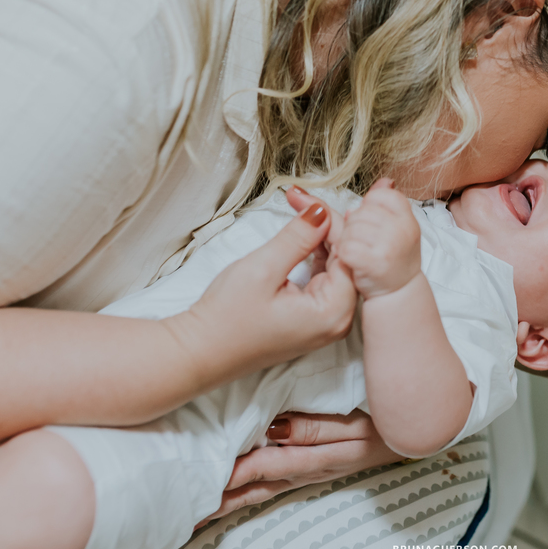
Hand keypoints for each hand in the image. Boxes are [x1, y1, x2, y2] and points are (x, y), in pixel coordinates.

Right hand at [162, 197, 356, 390]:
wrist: (200, 352)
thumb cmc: (227, 317)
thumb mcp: (263, 269)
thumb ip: (298, 238)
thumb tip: (322, 212)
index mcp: (333, 312)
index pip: (347, 253)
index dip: (329, 219)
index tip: (304, 196)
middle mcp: (337, 320)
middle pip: (345, 258)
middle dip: (325, 224)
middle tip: (300, 197)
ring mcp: (326, 321)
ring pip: (334, 265)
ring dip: (319, 236)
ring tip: (300, 207)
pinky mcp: (312, 318)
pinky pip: (322, 278)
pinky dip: (313, 254)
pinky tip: (303, 235)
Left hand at [201, 411, 401, 523]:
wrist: (412, 434)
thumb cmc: (384, 422)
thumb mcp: (354, 424)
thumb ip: (315, 428)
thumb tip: (274, 428)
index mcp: (313, 457)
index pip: (263, 466)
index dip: (232, 472)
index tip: (201, 475)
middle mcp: (305, 469)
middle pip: (256, 487)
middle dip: (222, 498)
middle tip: (188, 510)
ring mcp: (308, 471)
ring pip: (262, 490)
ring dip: (231, 499)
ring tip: (200, 511)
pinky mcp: (312, 467)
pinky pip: (273, 483)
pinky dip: (249, 491)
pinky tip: (235, 493)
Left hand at [336, 179, 422, 297]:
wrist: (397, 293)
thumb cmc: (390, 258)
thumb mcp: (394, 226)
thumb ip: (385, 202)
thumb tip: (384, 180)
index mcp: (407, 217)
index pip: (378, 196)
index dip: (368, 209)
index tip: (372, 226)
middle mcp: (403, 229)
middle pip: (359, 212)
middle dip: (354, 227)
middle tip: (365, 243)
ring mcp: (390, 245)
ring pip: (350, 229)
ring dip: (347, 241)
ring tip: (360, 253)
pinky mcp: (374, 262)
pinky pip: (345, 247)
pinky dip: (343, 255)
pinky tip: (353, 262)